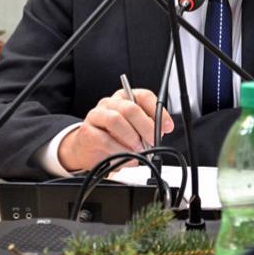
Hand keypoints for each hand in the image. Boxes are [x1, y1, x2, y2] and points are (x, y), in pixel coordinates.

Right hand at [57, 88, 174, 171]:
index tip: (167, 126)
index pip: (143, 96)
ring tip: (139, 149)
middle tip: (152, 141)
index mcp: (125, 98)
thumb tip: (160, 133)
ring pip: (116, 120)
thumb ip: (147, 129)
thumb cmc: (113, 137)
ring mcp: (97, 115)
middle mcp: (110, 103)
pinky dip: (120, 150)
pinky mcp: (87, 132)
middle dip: (146, 127)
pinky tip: (128, 158)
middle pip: (130, 108)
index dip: (158, 111)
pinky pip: (105, 139)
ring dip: (131, 137)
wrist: (86, 149)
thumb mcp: (134, 131)